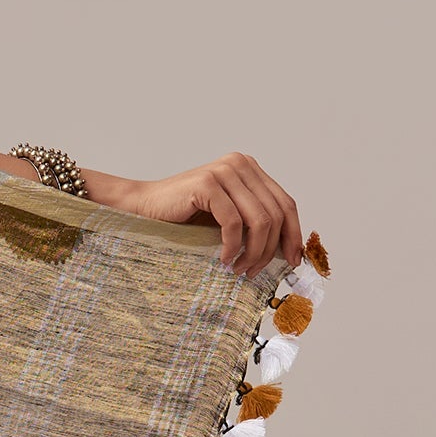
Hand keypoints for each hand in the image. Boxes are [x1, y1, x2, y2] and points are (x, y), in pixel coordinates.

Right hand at [88, 152, 302, 275]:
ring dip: (252, 252)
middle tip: (255, 272)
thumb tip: (288, 251)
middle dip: (271, 249)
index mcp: (249, 169)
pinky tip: (223, 259)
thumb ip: (254, 223)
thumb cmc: (183, 218)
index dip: (294, 234)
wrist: (142, 209)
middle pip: (276, 213)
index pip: (285, 203)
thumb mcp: (228, 219)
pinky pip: (234, 223)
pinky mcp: (208, 183)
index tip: (293, 261)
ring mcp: (225, 171)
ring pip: (259, 220)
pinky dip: (232, 247)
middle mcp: (241, 164)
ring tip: (239, 269)